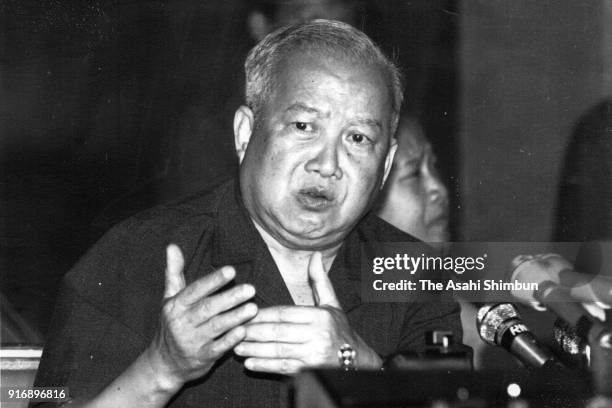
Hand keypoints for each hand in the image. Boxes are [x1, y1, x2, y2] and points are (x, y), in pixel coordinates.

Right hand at [146, 244, 257, 389]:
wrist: (163, 364)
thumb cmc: (172, 324)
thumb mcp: (169, 298)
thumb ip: (174, 272)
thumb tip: (172, 246)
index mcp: (176, 306)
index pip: (195, 290)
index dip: (213, 281)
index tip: (231, 271)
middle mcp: (182, 323)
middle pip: (208, 308)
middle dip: (230, 298)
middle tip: (251, 289)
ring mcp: (191, 342)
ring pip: (215, 327)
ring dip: (235, 317)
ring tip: (253, 308)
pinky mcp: (201, 358)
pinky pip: (217, 349)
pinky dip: (230, 341)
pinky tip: (243, 331)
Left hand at [234, 252, 380, 374]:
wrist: (357, 361)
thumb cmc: (339, 329)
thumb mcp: (332, 303)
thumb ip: (319, 280)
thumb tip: (316, 255)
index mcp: (320, 316)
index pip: (284, 313)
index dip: (263, 314)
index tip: (246, 313)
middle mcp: (318, 334)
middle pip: (278, 332)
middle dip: (254, 331)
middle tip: (234, 329)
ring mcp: (314, 354)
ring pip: (278, 350)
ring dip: (254, 350)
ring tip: (236, 347)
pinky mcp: (310, 371)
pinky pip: (283, 368)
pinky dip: (265, 366)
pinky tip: (250, 364)